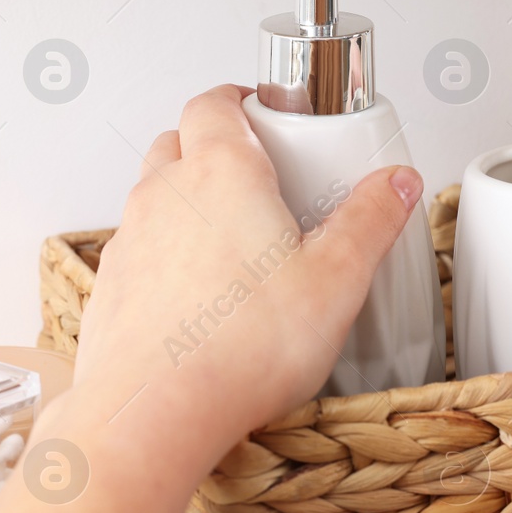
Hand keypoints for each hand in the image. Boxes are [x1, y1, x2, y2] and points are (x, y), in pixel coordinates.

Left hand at [59, 84, 423, 486]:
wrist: (154, 413)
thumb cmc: (240, 349)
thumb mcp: (337, 281)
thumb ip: (371, 222)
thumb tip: (397, 184)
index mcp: (220, 172)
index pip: (215, 102)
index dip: (240, 100)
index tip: (267, 113)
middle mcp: (164, 195)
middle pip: (179, 140)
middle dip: (214, 144)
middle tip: (260, 174)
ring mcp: (131, 241)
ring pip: (155, 195)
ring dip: (188, 201)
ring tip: (234, 240)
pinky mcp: (113, 288)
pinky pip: (140, 250)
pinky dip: (166, 254)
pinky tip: (199, 296)